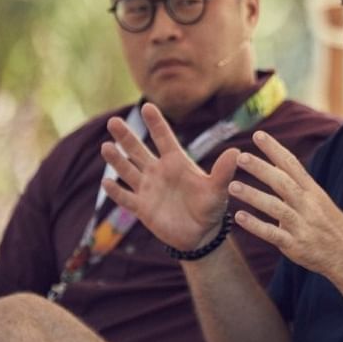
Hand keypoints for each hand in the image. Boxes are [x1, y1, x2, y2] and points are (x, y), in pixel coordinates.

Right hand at [101, 102, 237, 249]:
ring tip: (106, 146)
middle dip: (126, 136)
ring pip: (128, 170)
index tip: (147, 106)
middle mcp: (159, 172)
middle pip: (139, 151)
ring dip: (117, 160)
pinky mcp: (142, 208)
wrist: (200, 235)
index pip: (164, 139)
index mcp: (177, 163)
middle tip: (113, 121)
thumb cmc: (211, 208)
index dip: (156, 123)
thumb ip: (223, 172)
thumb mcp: (217, 190)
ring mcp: (148, 189)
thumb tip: (236, 152)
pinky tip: (106, 183)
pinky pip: (125, 198)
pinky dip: (116, 192)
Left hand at [230, 130, 342, 275]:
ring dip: (254, 195)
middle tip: (240, 156)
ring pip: (276, 206)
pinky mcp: (295, 245)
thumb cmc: (330, 226)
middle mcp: (308, 205)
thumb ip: (297, 185)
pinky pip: (273, 234)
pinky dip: (256, 225)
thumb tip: (275, 166)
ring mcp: (302, 225)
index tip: (258, 135)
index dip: (275, 149)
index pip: (292, 165)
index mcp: (313, 192)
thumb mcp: (319, 201)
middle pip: (283, 182)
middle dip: (261, 169)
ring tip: (232, 186)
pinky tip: (239, 217)